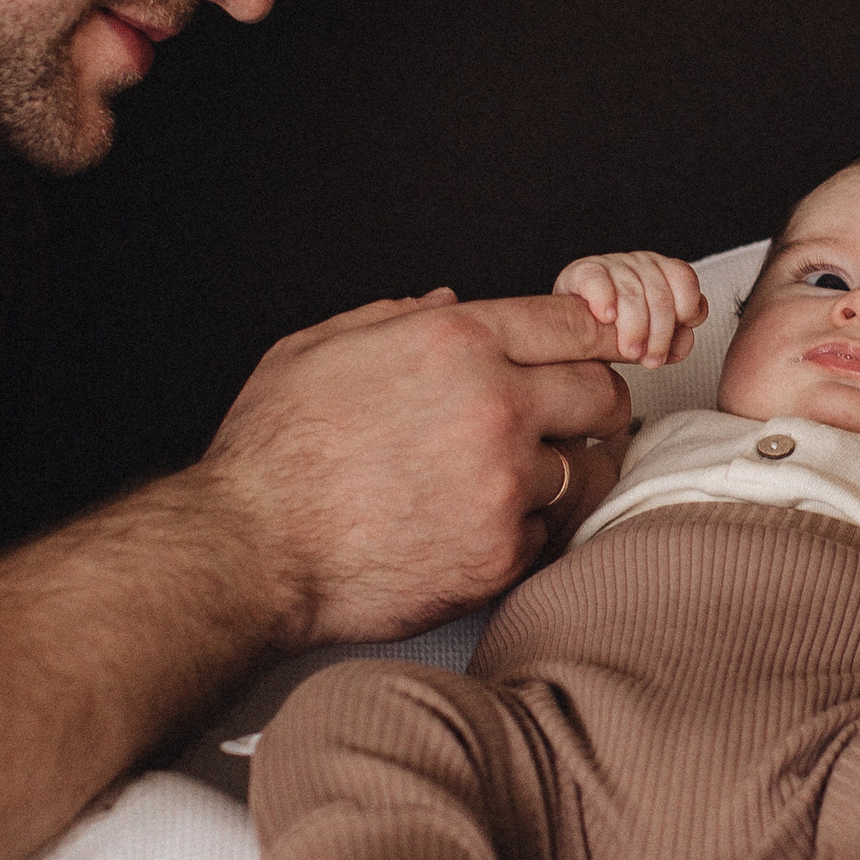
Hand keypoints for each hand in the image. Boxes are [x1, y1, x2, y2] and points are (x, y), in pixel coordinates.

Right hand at [204, 289, 632, 647]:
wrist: (252, 554)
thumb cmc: (272, 454)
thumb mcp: (316, 350)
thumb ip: (392, 318)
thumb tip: (446, 305)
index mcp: (456, 343)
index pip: (576, 324)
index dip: (599, 335)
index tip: (607, 349)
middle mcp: (495, 407)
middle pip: (604, 393)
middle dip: (594, 402)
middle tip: (572, 418)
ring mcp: (504, 485)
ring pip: (587, 469)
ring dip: (564, 471)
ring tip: (519, 478)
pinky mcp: (501, 554)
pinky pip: (550, 533)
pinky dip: (527, 530)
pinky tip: (482, 524)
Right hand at [554, 251, 707, 365]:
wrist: (577, 329)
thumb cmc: (620, 333)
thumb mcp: (653, 340)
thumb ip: (674, 342)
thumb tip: (684, 341)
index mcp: (664, 274)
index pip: (685, 280)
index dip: (687, 310)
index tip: (678, 336)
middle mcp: (641, 265)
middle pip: (660, 295)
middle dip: (660, 333)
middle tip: (651, 360)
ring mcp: (612, 265)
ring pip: (632, 293)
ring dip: (634, 327)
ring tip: (630, 352)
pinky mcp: (584, 271)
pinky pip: (598, 281)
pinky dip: (604, 299)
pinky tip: (606, 317)